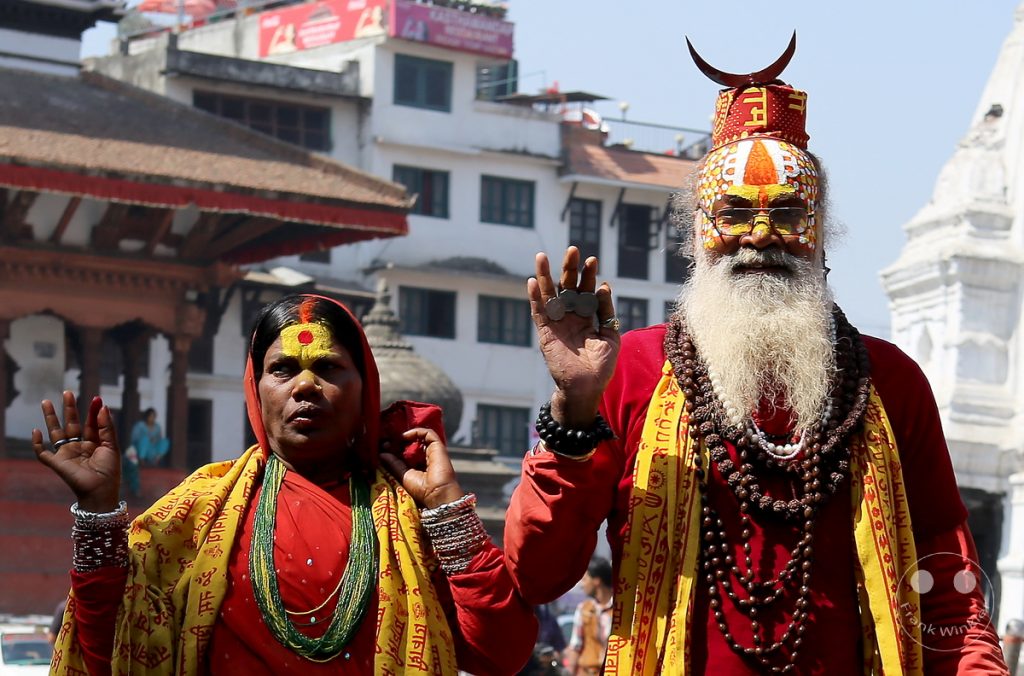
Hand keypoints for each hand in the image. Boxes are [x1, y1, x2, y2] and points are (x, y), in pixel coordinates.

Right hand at [32, 391, 121, 511]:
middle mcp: (79, 447)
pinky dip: (37, 443)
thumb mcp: (112, 445)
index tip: (96, 399)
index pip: (91, 424)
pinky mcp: (57, 463)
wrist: (101, 491)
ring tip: (45, 402)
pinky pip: (42, 453)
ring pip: (56, 433)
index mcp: (93, 443)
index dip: (93, 412)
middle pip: (71, 424)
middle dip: (68, 409)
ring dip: (50, 418)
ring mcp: (66, 454)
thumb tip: (103, 406)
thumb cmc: (109, 471)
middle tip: (66, 392)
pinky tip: (36, 431)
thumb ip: (106, 427)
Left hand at [380, 427, 462, 508]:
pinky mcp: (438, 446)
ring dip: (405, 436)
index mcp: (417, 466)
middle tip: (385, 441)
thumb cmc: (421, 489)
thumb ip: (393, 464)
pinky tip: (404, 436)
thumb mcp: (403, 476)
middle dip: (397, 441)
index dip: (394, 448)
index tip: (383, 447)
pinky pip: (428, 433)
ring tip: (394, 439)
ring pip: (418, 437)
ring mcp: (432, 451)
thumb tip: (382, 454)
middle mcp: (424, 457)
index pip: (404, 453)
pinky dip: (416, 431)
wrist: (437, 493)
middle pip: (410, 444)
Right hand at [528, 247, 619, 425]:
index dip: (588, 276)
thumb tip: (604, 286)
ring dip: (545, 276)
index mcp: (586, 317)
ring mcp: (557, 324)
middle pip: (567, 287)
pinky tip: (532, 282)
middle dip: (569, 269)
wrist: (587, 388)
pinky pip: (539, 313)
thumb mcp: (611, 335)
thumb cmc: (601, 366)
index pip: (586, 290)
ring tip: (542, 256)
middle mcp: (570, 317)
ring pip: (549, 295)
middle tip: (572, 250)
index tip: (592, 260)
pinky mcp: (546, 334)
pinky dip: (535, 298)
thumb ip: (606, 311)